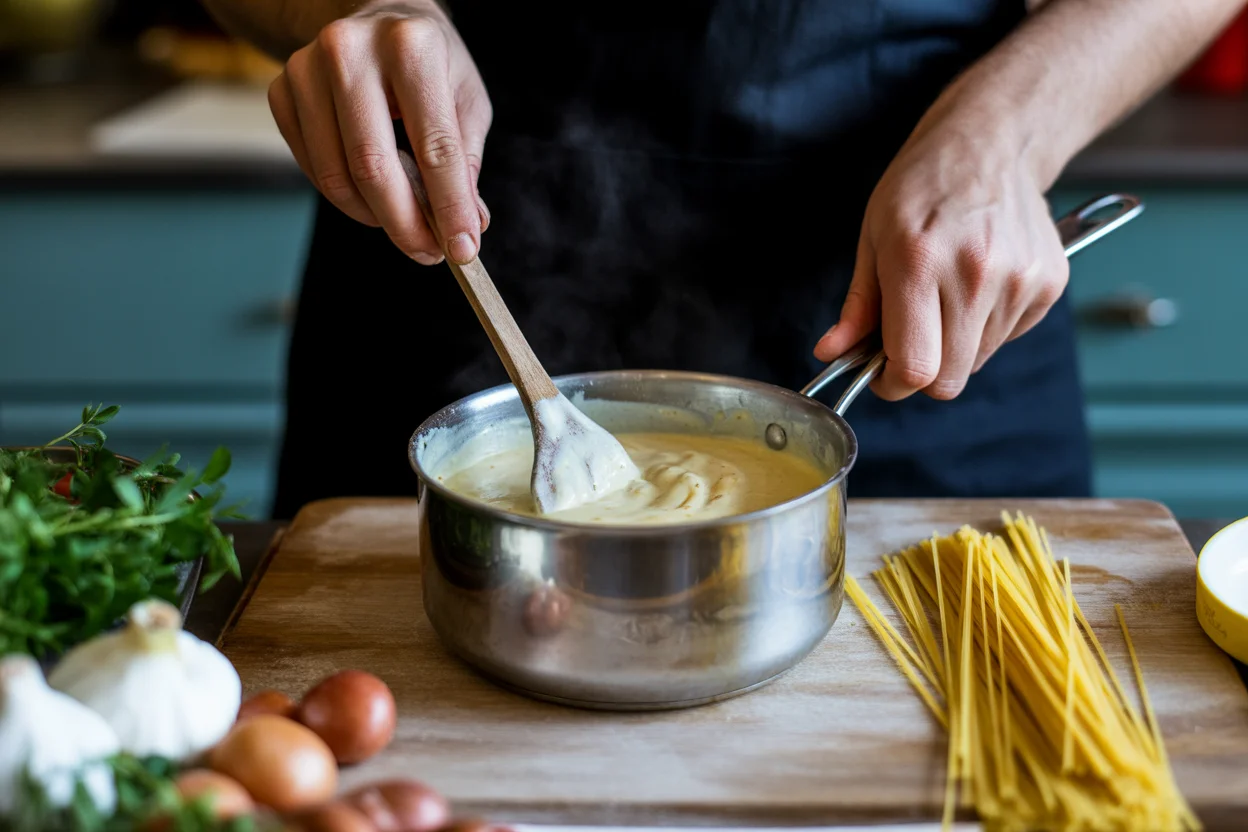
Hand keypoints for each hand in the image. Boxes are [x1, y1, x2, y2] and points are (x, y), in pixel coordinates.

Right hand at [268, 0, 490, 265]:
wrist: (377, 18)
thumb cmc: (430, 63)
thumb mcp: (465, 100)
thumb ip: (466, 163)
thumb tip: (468, 225)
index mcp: (412, 46)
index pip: (434, 146)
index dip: (450, 207)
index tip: (462, 250)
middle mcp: (351, 50)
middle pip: (374, 167)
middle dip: (405, 225)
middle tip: (428, 252)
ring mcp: (307, 69)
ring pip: (337, 176)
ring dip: (375, 217)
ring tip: (404, 223)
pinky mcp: (280, 90)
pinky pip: (313, 169)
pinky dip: (346, 197)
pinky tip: (372, 193)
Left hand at [813, 110, 1068, 401]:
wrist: (992, 142)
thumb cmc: (923, 187)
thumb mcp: (872, 239)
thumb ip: (857, 307)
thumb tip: (832, 354)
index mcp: (919, 264)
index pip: (915, 368)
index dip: (893, 384)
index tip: (882, 373)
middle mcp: (975, 275)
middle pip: (949, 379)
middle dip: (922, 370)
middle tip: (909, 339)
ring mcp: (1018, 280)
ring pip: (978, 361)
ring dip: (955, 346)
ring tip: (946, 295)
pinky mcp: (1049, 283)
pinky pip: (1008, 337)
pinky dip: (987, 326)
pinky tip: (977, 284)